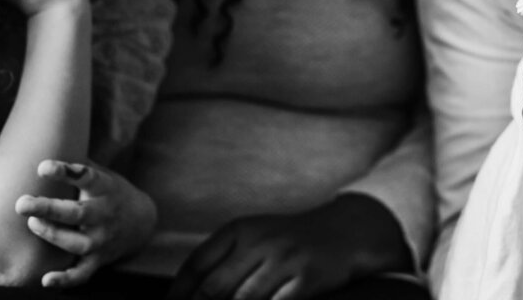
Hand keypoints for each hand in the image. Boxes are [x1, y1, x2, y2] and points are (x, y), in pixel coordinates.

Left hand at [15, 160, 155, 288]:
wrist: (142, 221)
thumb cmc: (110, 192)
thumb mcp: (102, 174)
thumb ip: (77, 165)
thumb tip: (43, 142)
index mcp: (105, 188)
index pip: (85, 176)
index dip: (65, 171)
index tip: (42, 167)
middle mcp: (105, 214)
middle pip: (76, 212)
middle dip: (48, 208)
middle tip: (21, 203)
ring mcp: (103, 239)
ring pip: (77, 242)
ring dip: (53, 235)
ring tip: (32, 223)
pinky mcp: (99, 259)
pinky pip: (82, 273)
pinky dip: (66, 279)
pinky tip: (46, 280)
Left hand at [167, 195, 407, 299]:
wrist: (345, 232)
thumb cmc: (290, 241)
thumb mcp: (255, 237)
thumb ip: (224, 261)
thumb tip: (190, 295)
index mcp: (240, 229)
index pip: (196, 264)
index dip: (177, 294)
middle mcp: (259, 241)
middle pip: (214, 288)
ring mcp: (284, 259)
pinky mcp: (307, 277)